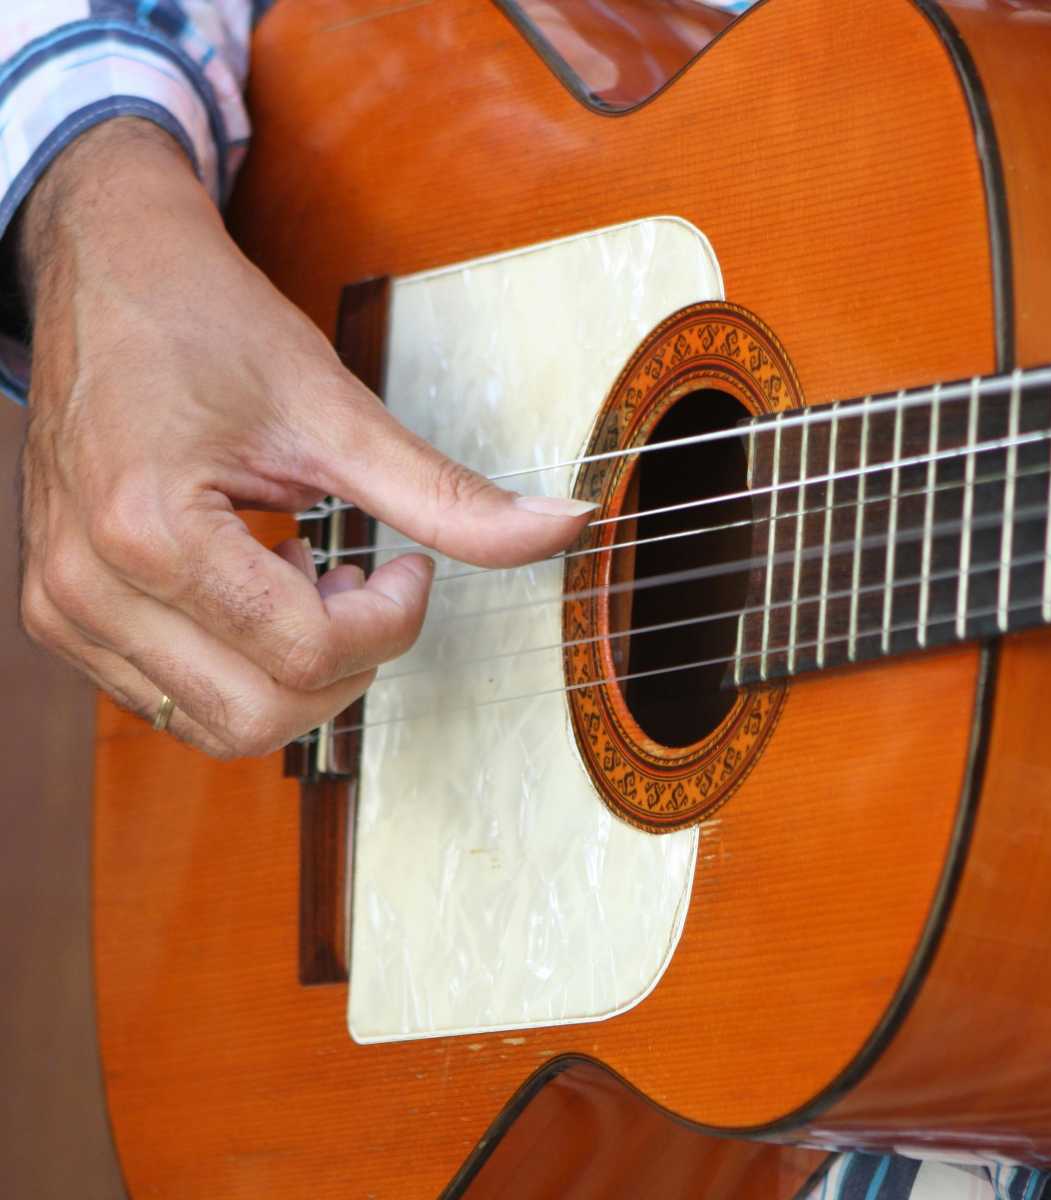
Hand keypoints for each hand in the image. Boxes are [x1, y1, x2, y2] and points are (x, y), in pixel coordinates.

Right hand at [18, 119, 590, 757]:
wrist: (107, 278)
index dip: (393, 621)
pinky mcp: (63, 616)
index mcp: (152, 529)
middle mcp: (89, 587)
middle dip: (349, 663)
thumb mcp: (339, 411)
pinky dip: (244, 668)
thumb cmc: (209, 326)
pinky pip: (177, 700)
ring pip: (219, 724)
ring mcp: (65, 609)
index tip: (412, 566)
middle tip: (369, 584)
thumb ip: (448, 497)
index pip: (309, 652)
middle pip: (263, 714)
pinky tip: (263, 590)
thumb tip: (564, 526)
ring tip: (312, 580)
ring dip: (295, 672)